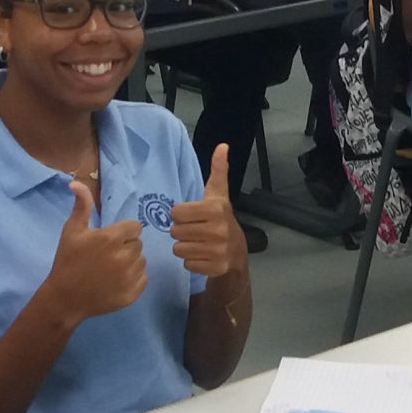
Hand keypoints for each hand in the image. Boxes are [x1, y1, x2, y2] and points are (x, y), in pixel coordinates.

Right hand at [45, 183, 145, 320]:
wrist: (64, 298)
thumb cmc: (67, 261)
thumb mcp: (71, 231)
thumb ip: (81, 206)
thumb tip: (76, 182)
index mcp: (110, 239)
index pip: (135, 227)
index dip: (123, 232)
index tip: (110, 240)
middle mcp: (123, 257)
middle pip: (138, 244)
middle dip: (126, 247)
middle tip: (107, 255)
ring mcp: (129, 277)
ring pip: (142, 261)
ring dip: (131, 263)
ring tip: (112, 269)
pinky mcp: (132, 294)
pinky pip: (143, 279)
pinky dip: (133, 279)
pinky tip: (116, 281)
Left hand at [167, 145, 247, 278]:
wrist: (236, 252)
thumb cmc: (220, 219)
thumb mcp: (219, 194)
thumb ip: (218, 170)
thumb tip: (223, 145)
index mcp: (215, 209)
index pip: (175, 213)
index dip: (181, 215)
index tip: (193, 217)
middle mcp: (217, 230)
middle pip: (175, 232)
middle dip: (182, 232)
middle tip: (195, 231)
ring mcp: (217, 250)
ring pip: (178, 249)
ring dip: (185, 247)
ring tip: (198, 244)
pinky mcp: (215, 267)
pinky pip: (187, 264)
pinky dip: (192, 262)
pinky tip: (203, 256)